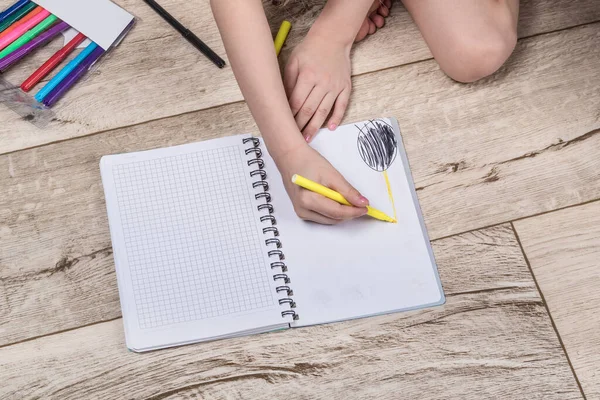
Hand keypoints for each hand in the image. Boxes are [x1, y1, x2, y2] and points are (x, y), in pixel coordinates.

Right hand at [274, 144, 368, 223]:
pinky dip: (332, 210)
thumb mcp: (332, 175)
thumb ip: (347, 191)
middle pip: (333, 218)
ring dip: (341, 212)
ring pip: (329, 219)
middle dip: (348, 212)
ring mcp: (301, 212)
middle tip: (360, 203)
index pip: (337, 212)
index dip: (354, 211)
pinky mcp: (302, 211)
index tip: (366, 207)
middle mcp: (303, 210)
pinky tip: (335, 199)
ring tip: (346, 198)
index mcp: (308, 200)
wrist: (290, 157)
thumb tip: (362, 202)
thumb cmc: (307, 162)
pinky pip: (323, 216)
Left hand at [283, 27, 351, 142]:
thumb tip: (283, 102)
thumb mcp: (293, 62)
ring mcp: (335, 86)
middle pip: (309, 110)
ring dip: (315, 127)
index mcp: (307, 76)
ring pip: (324, 111)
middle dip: (300, 126)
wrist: (332, 38)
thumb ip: (288, 82)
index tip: (284, 126)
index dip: (290, 117)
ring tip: (308, 138)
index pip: (297, 103)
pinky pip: (342, 105)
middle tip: (294, 138)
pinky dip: (337, 118)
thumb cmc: (310, 50)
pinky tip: (331, 128)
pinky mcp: (345, 87)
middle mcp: (322, 82)